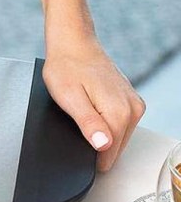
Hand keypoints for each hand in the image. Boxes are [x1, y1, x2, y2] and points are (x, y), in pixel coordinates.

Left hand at [43, 36, 145, 171]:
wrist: (73, 44)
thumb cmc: (67, 67)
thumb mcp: (69, 98)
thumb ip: (88, 124)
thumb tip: (103, 146)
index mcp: (119, 112)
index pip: (109, 154)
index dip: (90, 157)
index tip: (75, 148)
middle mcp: (133, 109)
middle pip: (115, 146)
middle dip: (95, 144)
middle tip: (75, 124)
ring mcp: (134, 103)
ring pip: (118, 136)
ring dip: (101, 133)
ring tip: (82, 113)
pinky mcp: (129, 99)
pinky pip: (119, 123)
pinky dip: (105, 123)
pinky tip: (91, 110)